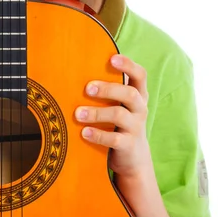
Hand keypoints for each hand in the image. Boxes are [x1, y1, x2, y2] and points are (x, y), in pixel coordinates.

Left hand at [75, 54, 151, 179]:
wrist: (133, 157)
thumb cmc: (119, 121)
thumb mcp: (118, 103)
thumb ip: (108, 89)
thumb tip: (77, 68)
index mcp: (138, 94)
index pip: (140, 75)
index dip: (128, 65)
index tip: (112, 58)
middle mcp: (140, 108)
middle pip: (129, 93)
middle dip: (108, 89)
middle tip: (87, 88)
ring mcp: (136, 127)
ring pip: (119, 115)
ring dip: (97, 113)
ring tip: (78, 113)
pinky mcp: (129, 145)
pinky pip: (115, 139)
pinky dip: (98, 134)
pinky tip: (84, 132)